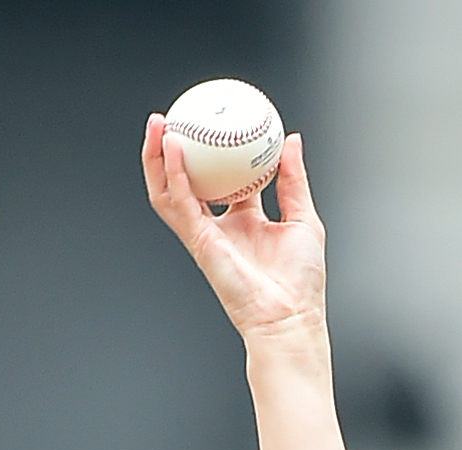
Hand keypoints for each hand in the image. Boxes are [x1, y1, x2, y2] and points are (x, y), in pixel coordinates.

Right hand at [141, 117, 328, 351]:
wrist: (291, 318)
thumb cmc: (301, 283)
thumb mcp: (304, 218)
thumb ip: (294, 179)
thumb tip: (291, 140)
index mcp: (246, 222)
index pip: (224, 180)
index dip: (216, 153)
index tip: (216, 124)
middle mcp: (222, 228)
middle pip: (189, 183)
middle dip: (176, 151)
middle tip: (176, 118)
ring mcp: (207, 236)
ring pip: (171, 191)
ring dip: (158, 158)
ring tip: (157, 126)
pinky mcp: (199, 243)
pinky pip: (180, 203)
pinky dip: (173, 174)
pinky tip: (172, 148)